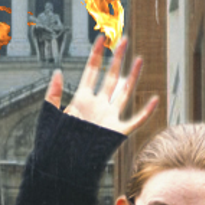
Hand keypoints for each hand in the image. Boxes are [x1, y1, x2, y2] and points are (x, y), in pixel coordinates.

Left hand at [44, 35, 158, 135]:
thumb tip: (57, 71)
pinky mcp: (117, 133)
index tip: (101, 39)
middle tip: (125, 41)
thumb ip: (53, 93)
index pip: (91, 71)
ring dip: (132, 77)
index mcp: (81, 100)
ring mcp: (109, 118)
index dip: (97, 55)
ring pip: (124, 93)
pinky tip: (155, 100)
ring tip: (139, 60)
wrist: (62, 165)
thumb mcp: (49, 115)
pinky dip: (146, 112)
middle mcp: (98, 106)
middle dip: (117, 59)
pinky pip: (135, 121)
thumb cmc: (54, 143)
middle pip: (110, 77)